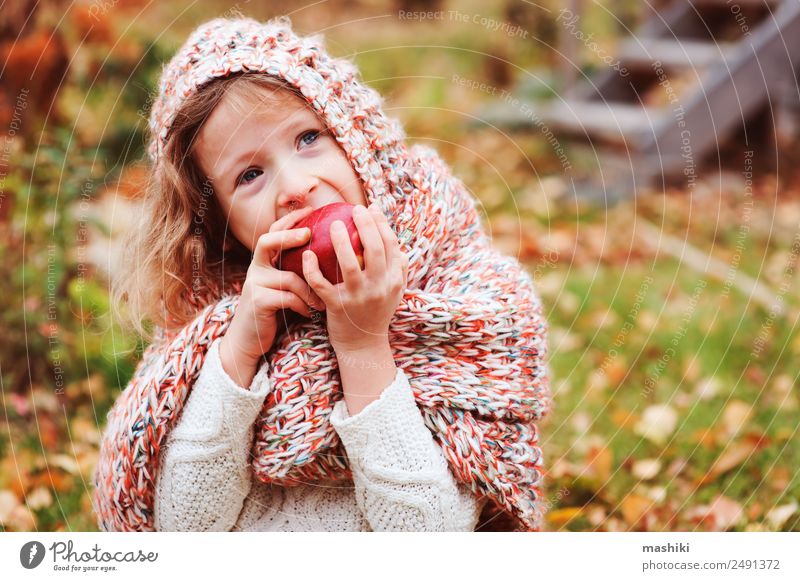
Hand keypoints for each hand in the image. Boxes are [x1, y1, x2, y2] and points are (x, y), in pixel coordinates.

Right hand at [220, 206, 325, 386]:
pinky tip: (310, 313)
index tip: (310, 209)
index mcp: (264, 263)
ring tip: (323, 301)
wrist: (250, 341)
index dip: (289, 219)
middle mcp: (255, 269)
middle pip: (267, 241)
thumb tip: (329, 256)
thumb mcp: (285, 288)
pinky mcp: (257, 301)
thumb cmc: (275, 312)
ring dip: (310, 290)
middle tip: (309, 234)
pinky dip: (303, 305)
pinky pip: (288, 297)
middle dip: (289, 235)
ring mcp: (254, 284)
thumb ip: (296, 271)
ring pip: (289, 277)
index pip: (273, 232)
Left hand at [302, 203, 408, 352]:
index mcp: (393, 280)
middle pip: (374, 249)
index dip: (381, 224)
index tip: (371, 209)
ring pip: (349, 264)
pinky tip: (308, 254)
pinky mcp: (338, 307)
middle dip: (365, 225)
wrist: (363, 346)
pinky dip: (313, 269)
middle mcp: (379, 288)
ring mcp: (358, 298)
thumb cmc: (375, 311)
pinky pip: (322, 284)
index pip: (391, 245)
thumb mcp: (393, 290)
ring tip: (332, 225)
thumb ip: (396, 265)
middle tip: (354, 209)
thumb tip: (389, 233)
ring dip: (340, 241)